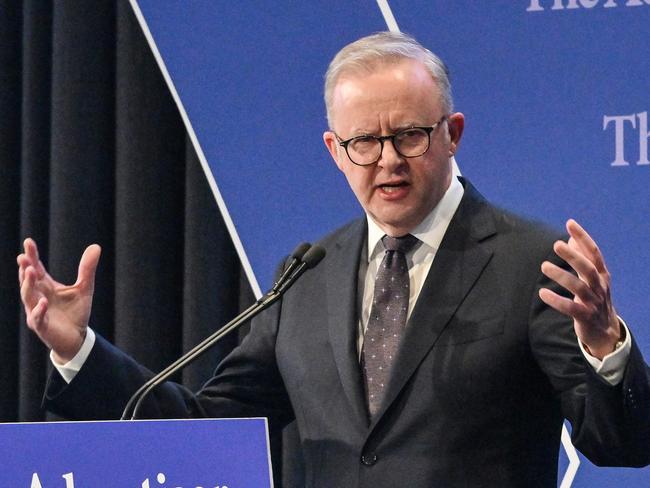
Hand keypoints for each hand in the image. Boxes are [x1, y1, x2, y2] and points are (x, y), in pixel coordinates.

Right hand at [17, 238, 100, 363]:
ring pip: (28, 296)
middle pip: (29, 280)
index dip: (32, 256)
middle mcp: (38, 296)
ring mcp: (37, 311)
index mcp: (46, 286)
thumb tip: (96, 246)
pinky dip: (39, 309)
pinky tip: (44, 302)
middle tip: (23, 256)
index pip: (36, 268)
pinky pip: (37, 317)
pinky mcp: (42, 326)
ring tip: (29, 271)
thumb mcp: (84, 287)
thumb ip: (87, 269)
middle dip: (25, 268)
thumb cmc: (76, 312)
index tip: (28, 242)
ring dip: (28, 284)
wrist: (77, 337)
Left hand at [539, 219, 621, 359]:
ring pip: (578, 287)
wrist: (605, 331)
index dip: (583, 238)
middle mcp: (599, 286)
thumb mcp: (592, 278)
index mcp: (601, 275)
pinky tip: (542, 293)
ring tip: (544, 266)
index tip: (570, 223)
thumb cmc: (595, 298)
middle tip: (556, 244)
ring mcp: (593, 302)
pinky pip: (570, 308)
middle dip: (573, 256)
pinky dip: (556, 300)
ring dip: (561, 275)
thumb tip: (569, 238)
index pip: (594, 253)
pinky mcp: (585, 316)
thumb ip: (582, 258)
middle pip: (588, 268)